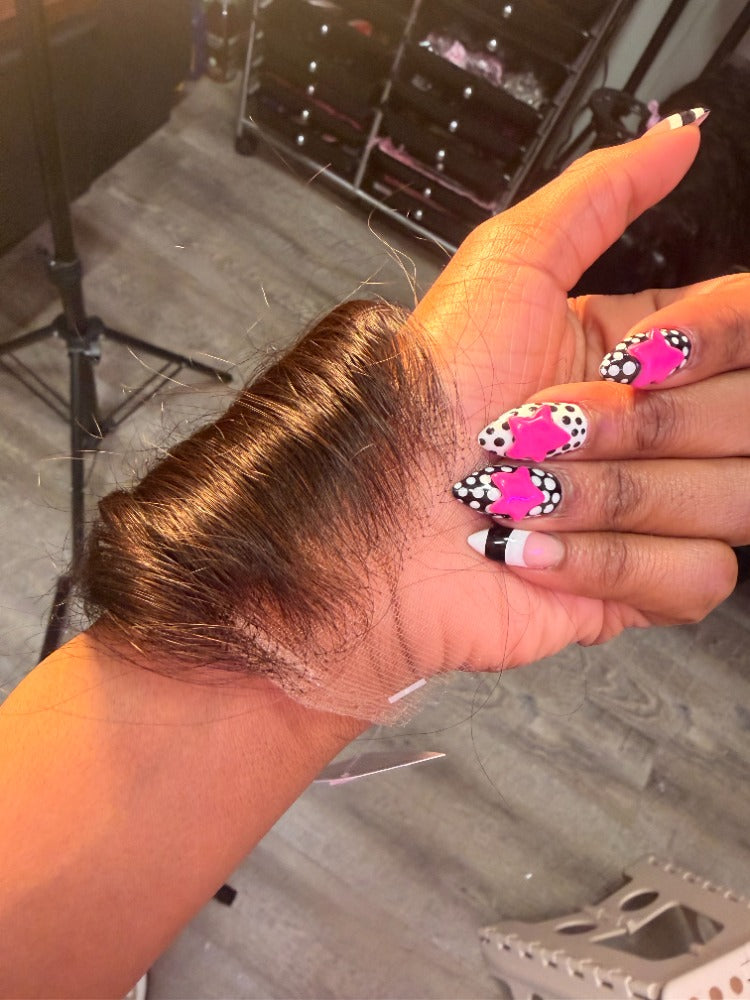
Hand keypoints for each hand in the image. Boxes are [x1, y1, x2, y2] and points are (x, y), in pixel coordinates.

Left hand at [394, 124, 742, 678]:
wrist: (369, 525)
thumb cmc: (421, 401)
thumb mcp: (501, 269)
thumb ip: (597, 197)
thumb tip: (675, 139)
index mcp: (640, 351)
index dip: (713, 342)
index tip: (633, 357)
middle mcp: (658, 425)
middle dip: (634, 428)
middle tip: (545, 429)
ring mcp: (655, 508)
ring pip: (734, 500)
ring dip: (611, 497)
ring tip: (527, 496)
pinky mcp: (640, 585)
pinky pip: (694, 575)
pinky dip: (608, 562)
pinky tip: (541, 552)